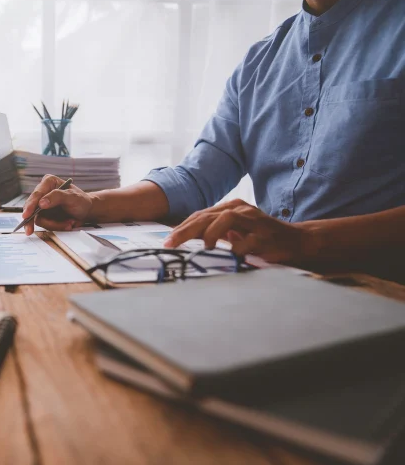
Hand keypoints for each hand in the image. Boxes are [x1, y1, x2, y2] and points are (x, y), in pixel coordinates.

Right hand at [21, 174, 92, 234]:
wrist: (87, 211)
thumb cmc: (81, 201)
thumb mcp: (72, 197)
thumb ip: (57, 197)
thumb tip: (41, 203)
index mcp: (48, 182)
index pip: (36, 194)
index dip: (30, 205)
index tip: (27, 215)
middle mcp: (43, 193)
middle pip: (31, 207)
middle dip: (32, 220)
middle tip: (29, 230)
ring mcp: (42, 205)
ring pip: (38, 218)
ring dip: (53, 224)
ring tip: (68, 223)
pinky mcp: (45, 215)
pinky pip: (45, 224)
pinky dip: (56, 226)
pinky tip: (67, 224)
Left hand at [164, 199, 313, 262]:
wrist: (297, 242)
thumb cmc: (261, 239)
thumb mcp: (234, 233)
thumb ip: (213, 233)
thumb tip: (186, 239)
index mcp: (230, 208)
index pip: (200, 215)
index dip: (182, 228)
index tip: (166, 241)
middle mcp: (240, 210)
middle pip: (207, 216)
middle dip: (186, 230)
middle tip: (170, 243)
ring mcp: (254, 221)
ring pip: (225, 219)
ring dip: (210, 233)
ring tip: (203, 247)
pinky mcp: (265, 236)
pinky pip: (247, 241)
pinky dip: (236, 249)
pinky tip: (229, 256)